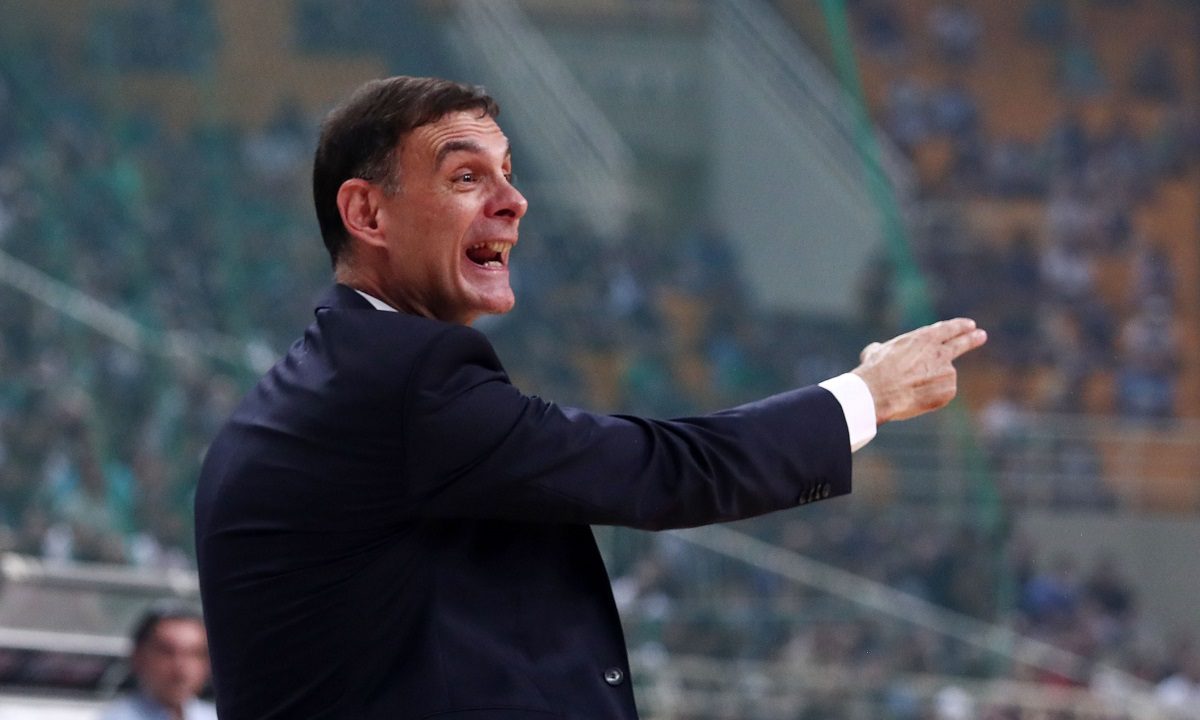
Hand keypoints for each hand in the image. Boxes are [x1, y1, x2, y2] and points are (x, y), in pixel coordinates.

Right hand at [851, 318, 986, 424]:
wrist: (880, 392)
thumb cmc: (875, 370)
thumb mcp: (876, 351)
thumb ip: (885, 349)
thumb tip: (876, 350)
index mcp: (924, 338)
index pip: (948, 328)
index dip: (959, 327)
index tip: (969, 325)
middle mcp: (940, 353)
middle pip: (962, 343)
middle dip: (972, 339)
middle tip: (981, 335)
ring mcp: (947, 372)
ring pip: (944, 376)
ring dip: (933, 381)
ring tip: (911, 388)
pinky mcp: (949, 391)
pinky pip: (943, 393)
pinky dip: (933, 396)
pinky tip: (916, 397)